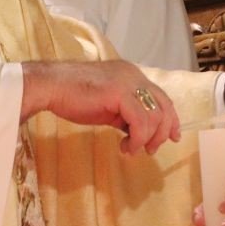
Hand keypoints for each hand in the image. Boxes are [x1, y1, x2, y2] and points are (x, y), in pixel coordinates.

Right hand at [21, 60, 179, 154]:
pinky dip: (137, 138)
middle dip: (163, 132)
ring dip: (146, 139)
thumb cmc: (74, 97)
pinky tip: (125, 146)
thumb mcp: (107, 106)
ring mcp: (128, 82)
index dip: (170, 119)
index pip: (162, 97)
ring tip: (131, 149)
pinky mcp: (119, 92)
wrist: (51, 87)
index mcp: (132, 75)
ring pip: (154, 116)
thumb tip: (139, 133)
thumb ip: (125, 114)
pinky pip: (140, 121)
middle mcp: (134, 75)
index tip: (172, 138)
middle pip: (164, 106)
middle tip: (150, 150)